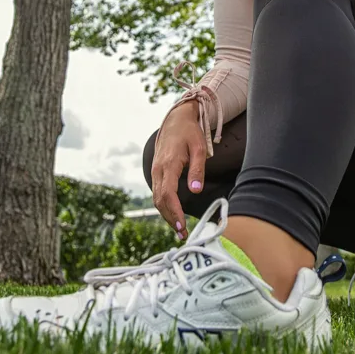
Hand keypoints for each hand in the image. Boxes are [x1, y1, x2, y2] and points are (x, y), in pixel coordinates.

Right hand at [151, 100, 208, 240]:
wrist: (176, 119)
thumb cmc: (189, 132)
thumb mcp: (199, 148)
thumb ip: (197, 170)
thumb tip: (196, 190)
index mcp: (169, 164)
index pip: (168, 194)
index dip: (175, 213)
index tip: (183, 227)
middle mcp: (159, 170)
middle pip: (160, 201)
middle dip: (170, 219)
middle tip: (183, 234)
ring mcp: (156, 171)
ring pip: (157, 198)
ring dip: (166, 215)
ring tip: (179, 229)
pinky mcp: (157, 172)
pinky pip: (157, 192)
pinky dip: (164, 206)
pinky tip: (173, 214)